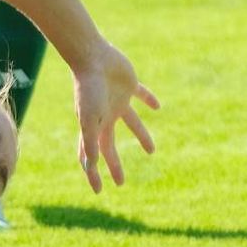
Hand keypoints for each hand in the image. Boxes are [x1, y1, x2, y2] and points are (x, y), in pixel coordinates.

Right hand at [73, 40, 159, 191]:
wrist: (91, 55)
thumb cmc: (89, 87)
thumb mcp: (88, 118)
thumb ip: (89, 141)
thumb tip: (91, 167)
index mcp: (94, 125)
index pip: (92, 155)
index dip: (94, 173)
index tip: (99, 191)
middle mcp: (105, 115)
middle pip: (110, 145)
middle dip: (114, 164)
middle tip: (121, 182)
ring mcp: (117, 100)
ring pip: (131, 123)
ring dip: (141, 136)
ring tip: (152, 152)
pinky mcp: (129, 85)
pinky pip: (141, 95)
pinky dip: (149, 100)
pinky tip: (158, 107)